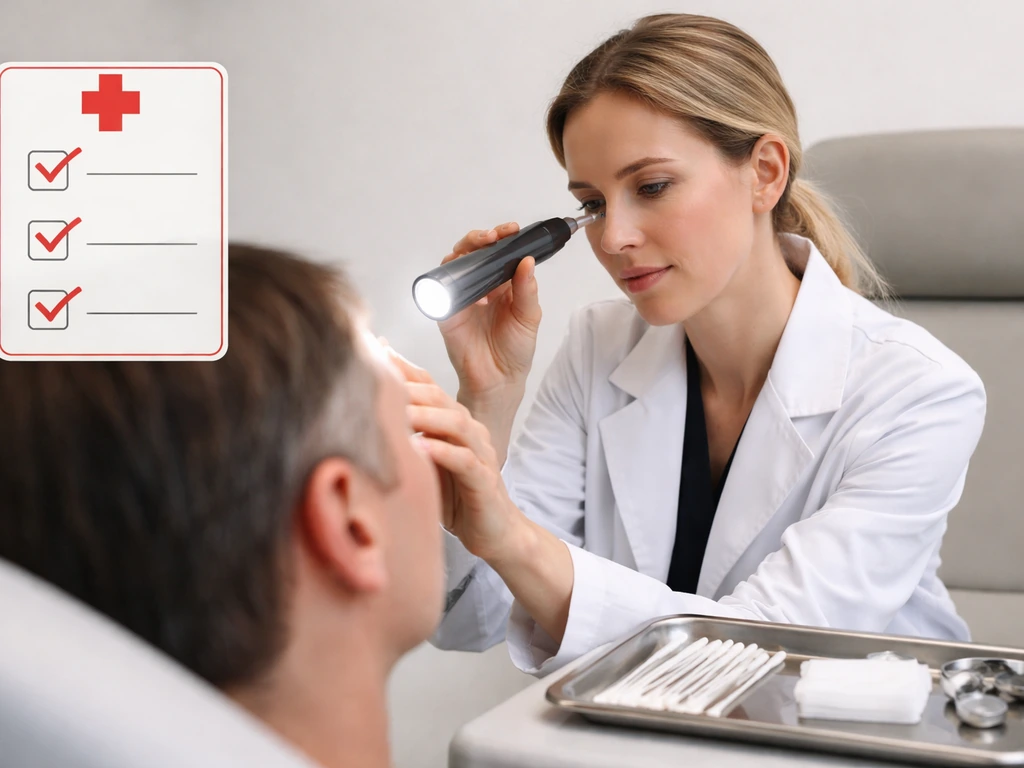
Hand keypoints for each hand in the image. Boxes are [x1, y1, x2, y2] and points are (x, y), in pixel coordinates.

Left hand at [385, 344, 522, 560]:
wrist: (494, 532)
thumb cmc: (455, 496)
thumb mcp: (424, 462)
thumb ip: (404, 438)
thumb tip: (366, 418)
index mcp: (454, 421)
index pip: (428, 386)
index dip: (402, 369)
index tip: (374, 352)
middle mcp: (470, 430)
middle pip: (440, 398)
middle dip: (409, 387)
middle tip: (378, 381)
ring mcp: (481, 453)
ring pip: (455, 423)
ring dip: (425, 416)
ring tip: (398, 413)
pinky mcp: (485, 481)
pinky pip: (465, 461)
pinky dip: (442, 453)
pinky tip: (420, 449)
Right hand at [436, 222, 541, 402]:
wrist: (498, 381)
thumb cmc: (515, 351)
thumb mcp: (529, 317)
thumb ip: (527, 290)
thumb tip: (527, 261)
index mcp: (502, 285)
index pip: (499, 253)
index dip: (503, 238)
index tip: (511, 230)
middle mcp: (480, 286)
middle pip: (474, 252)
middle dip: (480, 238)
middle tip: (493, 236)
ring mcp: (461, 296)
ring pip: (456, 263)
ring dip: (464, 250)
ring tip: (480, 246)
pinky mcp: (446, 310)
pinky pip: (442, 287)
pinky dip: (450, 278)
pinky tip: (467, 281)